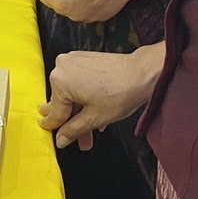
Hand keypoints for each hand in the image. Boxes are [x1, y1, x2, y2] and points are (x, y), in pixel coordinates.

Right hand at [39, 47, 161, 150]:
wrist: (141, 73)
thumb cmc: (121, 91)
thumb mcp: (94, 118)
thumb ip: (73, 130)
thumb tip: (61, 139)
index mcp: (60, 81)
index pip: (55, 112)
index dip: (57, 128)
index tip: (55, 136)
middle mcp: (62, 67)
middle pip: (63, 101)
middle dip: (72, 121)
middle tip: (79, 138)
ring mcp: (72, 61)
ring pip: (71, 93)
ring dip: (80, 111)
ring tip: (92, 129)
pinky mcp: (82, 59)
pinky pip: (77, 81)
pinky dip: (84, 96)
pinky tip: (94, 110)